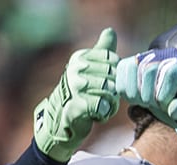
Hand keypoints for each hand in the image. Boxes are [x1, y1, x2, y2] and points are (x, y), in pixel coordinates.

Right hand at [34, 30, 120, 161]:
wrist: (60, 121)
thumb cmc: (79, 94)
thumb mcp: (89, 68)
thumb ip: (102, 50)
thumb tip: (110, 31)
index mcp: (80, 58)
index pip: (112, 60)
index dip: (115, 74)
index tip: (107, 82)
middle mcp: (76, 70)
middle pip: (113, 76)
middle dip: (114, 90)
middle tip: (105, 98)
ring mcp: (75, 88)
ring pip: (110, 92)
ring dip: (110, 103)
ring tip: (102, 107)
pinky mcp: (76, 106)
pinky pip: (102, 107)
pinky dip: (104, 114)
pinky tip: (97, 115)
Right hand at [114, 46, 176, 135]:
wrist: (176, 102)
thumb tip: (173, 108)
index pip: (170, 73)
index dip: (164, 95)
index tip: (165, 106)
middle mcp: (167, 55)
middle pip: (149, 69)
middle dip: (148, 95)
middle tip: (152, 106)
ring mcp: (149, 56)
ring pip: (132, 67)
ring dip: (134, 93)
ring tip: (144, 102)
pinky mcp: (133, 62)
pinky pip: (122, 69)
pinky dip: (124, 89)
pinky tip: (135, 98)